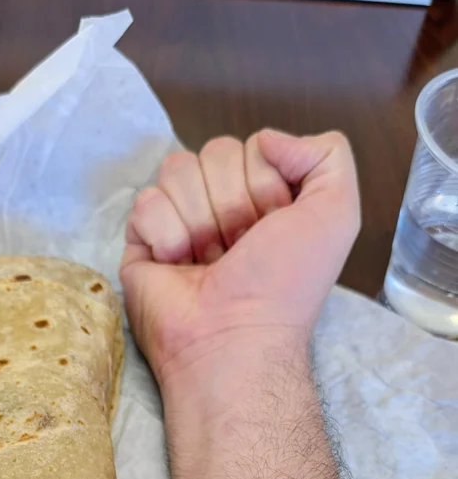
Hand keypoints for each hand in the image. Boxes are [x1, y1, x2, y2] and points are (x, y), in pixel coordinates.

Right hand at [120, 130, 359, 387]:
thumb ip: (329, 154)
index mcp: (265, 201)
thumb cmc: (284, 287)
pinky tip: (178, 266)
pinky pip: (145, 202)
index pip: (254, 145)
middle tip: (240, 250)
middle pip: (214, 151)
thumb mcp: (337, 215)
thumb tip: (267, 138)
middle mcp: (222, 209)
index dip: (265, 183)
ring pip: (176, 169)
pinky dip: (166, 236)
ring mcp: (180, 223)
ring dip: (199, 218)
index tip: (273, 229)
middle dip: (232, 201)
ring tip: (209, 261)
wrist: (233, 339)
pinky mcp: (141, 242)